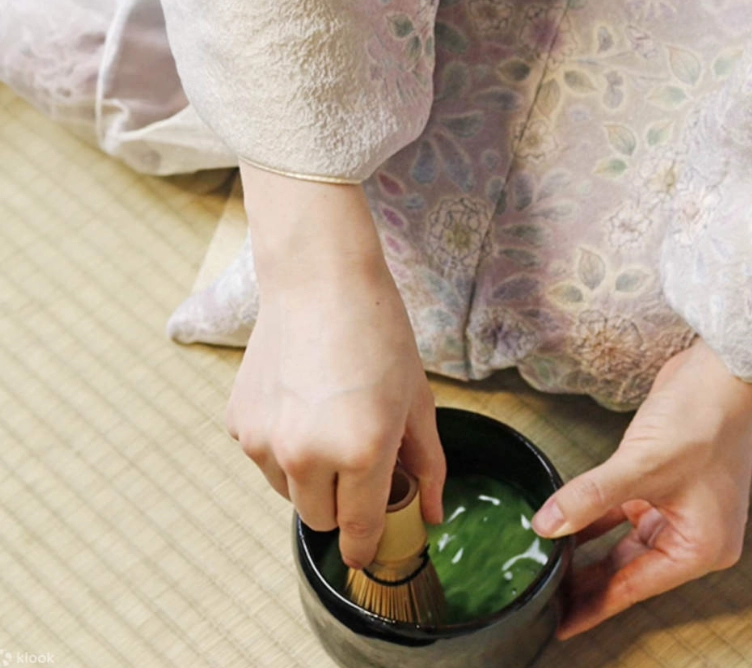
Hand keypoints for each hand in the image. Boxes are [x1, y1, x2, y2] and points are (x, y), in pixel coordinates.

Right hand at [226, 163, 445, 568]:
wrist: (319, 281)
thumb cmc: (377, 333)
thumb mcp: (416, 400)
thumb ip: (428, 464)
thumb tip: (433, 514)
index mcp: (360, 452)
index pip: (358, 531)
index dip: (367, 545)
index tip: (370, 548)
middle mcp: (306, 455)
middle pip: (319, 520)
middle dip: (342, 504)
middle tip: (361, 464)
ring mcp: (264, 441)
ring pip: (288, 494)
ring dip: (310, 478)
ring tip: (330, 425)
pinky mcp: (238, 424)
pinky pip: (264, 460)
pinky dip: (283, 449)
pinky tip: (303, 405)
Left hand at [532, 339, 751, 637]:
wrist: (723, 370)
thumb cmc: (704, 419)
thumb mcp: (642, 465)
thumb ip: (590, 498)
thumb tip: (548, 525)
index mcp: (700, 547)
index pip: (635, 587)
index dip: (595, 605)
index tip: (561, 625)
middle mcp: (693, 534)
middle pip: (630, 570)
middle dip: (588, 581)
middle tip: (546, 595)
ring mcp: (679, 509)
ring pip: (624, 543)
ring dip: (588, 551)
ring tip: (550, 567)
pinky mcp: (664, 483)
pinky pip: (623, 513)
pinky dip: (595, 519)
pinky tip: (565, 524)